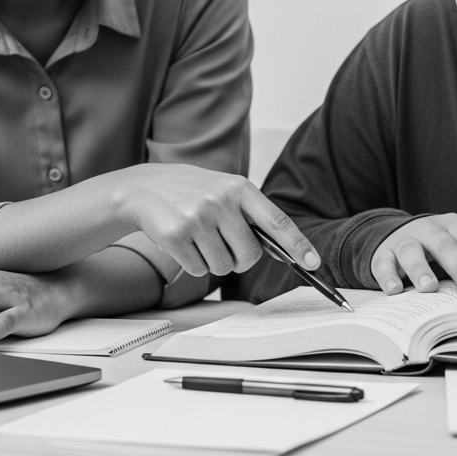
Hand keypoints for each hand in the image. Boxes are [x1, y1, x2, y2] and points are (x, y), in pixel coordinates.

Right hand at [115, 164, 320, 276]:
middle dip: (240, 261)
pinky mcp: (177, 235)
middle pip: (249, 256)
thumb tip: (280, 249)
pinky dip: (192, 264)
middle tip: (224, 247)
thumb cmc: (190, 192)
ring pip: (223, 267)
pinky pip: (198, 269)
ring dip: (212, 262)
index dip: (298, 244)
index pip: (277, 221)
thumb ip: (248, 213)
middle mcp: (221, 201)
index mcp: (239, 187)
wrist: (142, 188)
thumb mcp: (222, 189)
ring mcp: (198, 218)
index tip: (314, 263)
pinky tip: (182, 242)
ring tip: (198, 238)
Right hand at [370, 213, 456, 297]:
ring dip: (420, 270)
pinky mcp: (382, 254)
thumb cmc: (436, 250)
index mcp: (453, 226)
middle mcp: (428, 229)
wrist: (395, 238)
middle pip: (446, 246)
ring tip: (429, 288)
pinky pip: (383, 264)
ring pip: (412, 252)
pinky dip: (388, 277)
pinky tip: (394, 291)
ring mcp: (403, 240)